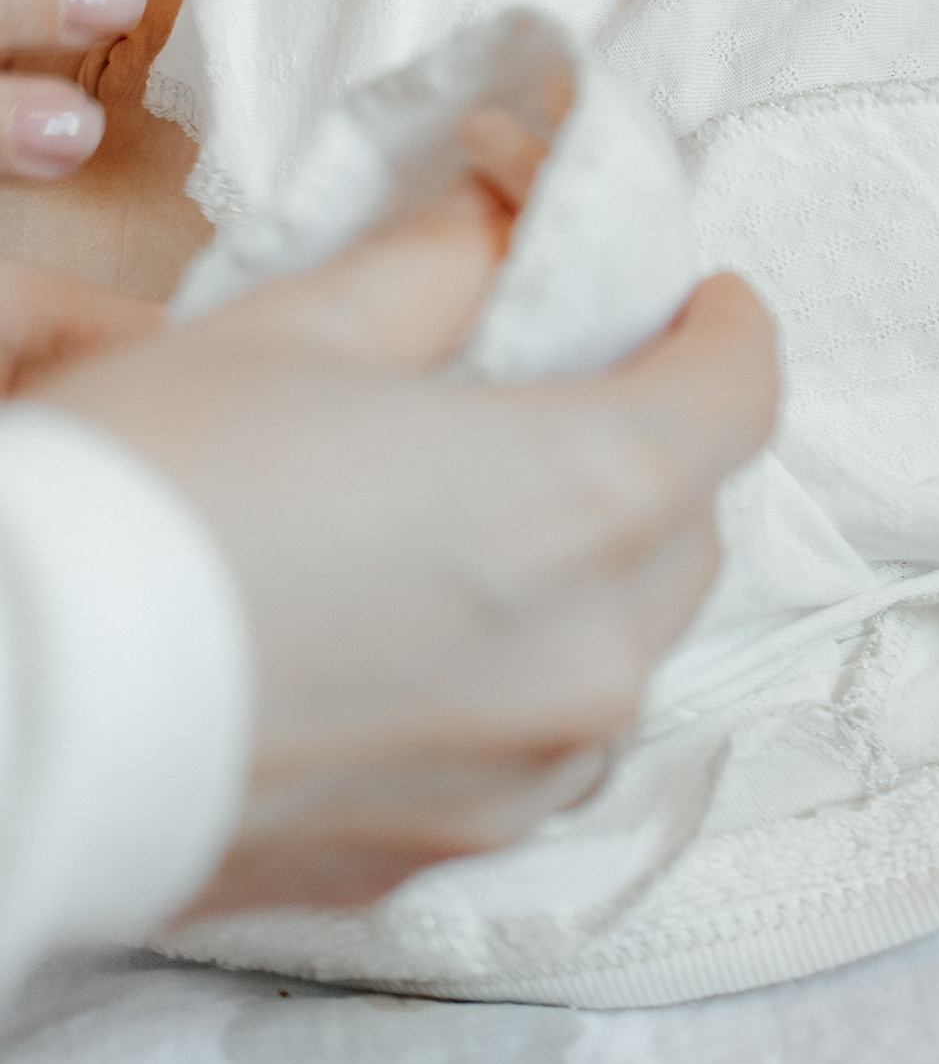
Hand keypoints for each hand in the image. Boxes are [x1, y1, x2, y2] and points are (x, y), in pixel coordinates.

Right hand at [32, 156, 780, 914]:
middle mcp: (597, 649)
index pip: (739, 395)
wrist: (0, 712)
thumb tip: (505, 218)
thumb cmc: (137, 501)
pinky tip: (418, 629)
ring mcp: (532, 768)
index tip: (697, 301)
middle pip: (690, 520)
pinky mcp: (452, 845)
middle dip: (648, 445)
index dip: (723, 329)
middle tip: (564, 393)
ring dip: (590, 567)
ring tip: (474, 516)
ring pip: (627, 639)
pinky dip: (519, 670)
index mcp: (590, 496)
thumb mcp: (290, 334)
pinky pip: (544, 738)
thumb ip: (440, 269)